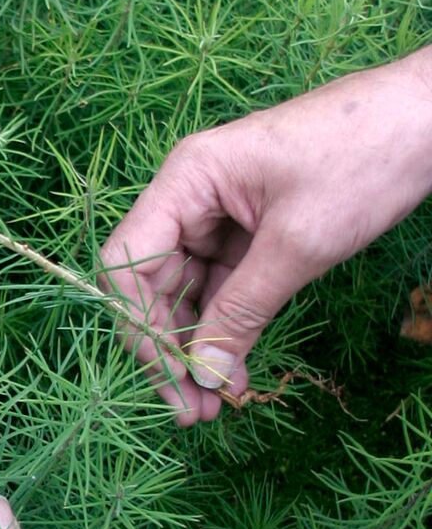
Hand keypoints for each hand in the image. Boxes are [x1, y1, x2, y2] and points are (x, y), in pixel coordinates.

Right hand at [100, 47, 431, 425]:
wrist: (431, 118)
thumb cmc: (365, 159)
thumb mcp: (299, 244)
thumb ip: (243, 311)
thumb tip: (205, 376)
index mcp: (187, 181)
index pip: (128, 262)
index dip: (138, 323)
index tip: (171, 374)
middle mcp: (190, 198)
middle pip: (153, 285)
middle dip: (169, 349)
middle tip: (190, 410)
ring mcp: (219, 216)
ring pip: (186, 294)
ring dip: (197, 348)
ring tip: (213, 404)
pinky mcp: (248, 233)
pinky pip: (222, 289)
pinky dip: (226, 330)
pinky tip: (233, 371)